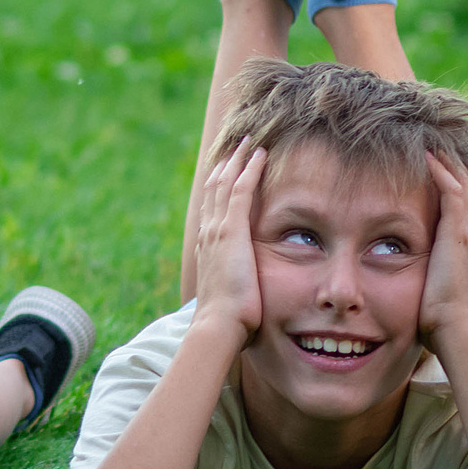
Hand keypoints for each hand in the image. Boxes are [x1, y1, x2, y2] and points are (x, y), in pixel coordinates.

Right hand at [192, 142, 266, 346]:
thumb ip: (233, 284)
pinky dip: (249, 170)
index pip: (213, 208)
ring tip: (248, 143)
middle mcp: (208, 234)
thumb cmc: (227, 320)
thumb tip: (240, 293)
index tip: (226, 171)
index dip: (219, 186)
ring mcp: (218, 231)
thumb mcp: (228, 295)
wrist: (218, 325)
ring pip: (226, 184)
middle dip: (225, 165)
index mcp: (207, 247)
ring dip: (237, 161)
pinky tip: (260, 155)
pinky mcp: (232, 231)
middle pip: (215, 189)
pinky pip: (242, 191)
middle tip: (235, 146)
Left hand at [416, 156, 467, 358]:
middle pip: (467, 190)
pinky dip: (440, 171)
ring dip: (447, 163)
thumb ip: (430, 277)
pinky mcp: (458, 232)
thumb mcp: (436, 289)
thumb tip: (416, 282)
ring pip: (462, 185)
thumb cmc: (440, 318)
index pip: (464, 208)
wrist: (455, 327)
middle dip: (453, 168)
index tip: (438, 169)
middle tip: (438, 146)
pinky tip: (426, 156)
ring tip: (432, 143)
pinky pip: (452, 191)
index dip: (453, 187)